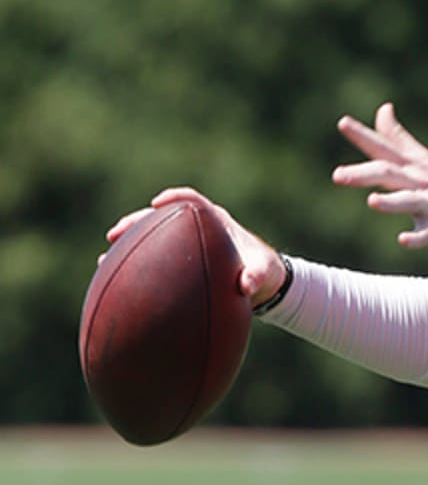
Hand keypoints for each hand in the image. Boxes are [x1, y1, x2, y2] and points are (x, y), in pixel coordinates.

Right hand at [103, 187, 286, 306]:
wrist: (264, 286)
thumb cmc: (265, 273)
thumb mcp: (264, 273)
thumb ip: (256, 276)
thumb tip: (245, 285)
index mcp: (217, 223)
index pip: (193, 201)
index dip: (175, 198)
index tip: (157, 203)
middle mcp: (198, 230)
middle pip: (161, 218)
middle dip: (137, 222)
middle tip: (115, 233)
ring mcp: (188, 247)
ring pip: (152, 239)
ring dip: (129, 246)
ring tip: (105, 259)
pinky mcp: (182, 264)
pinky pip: (155, 262)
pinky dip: (136, 269)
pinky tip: (117, 285)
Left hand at [333, 102, 427, 260]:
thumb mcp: (420, 161)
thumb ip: (397, 138)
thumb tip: (384, 108)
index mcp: (412, 166)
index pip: (384, 148)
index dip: (364, 136)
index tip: (343, 123)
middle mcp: (421, 182)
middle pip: (390, 174)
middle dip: (364, 174)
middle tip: (338, 175)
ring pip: (410, 201)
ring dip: (391, 202)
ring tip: (372, 201)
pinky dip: (417, 237)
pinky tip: (403, 240)